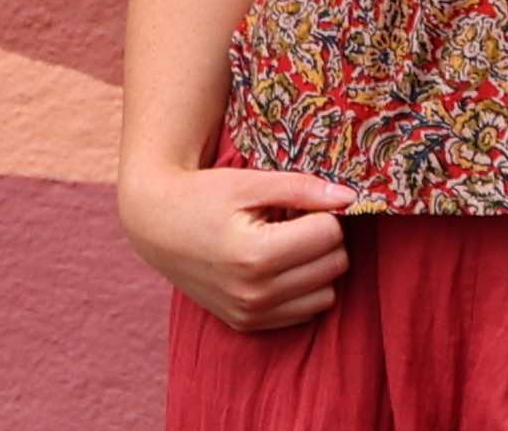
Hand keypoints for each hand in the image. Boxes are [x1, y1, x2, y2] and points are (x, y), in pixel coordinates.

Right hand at [118, 162, 357, 331]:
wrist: (157, 225)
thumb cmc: (205, 195)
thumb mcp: (253, 183)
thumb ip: (304, 189)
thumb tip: (350, 197)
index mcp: (256, 256)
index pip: (330, 235)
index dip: (323, 211)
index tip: (300, 202)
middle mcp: (255, 295)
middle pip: (333, 265)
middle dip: (325, 237)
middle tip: (296, 218)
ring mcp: (250, 315)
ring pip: (326, 294)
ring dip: (318, 265)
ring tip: (288, 241)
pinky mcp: (246, 324)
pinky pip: (304, 313)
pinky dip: (304, 287)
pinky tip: (280, 263)